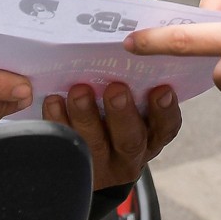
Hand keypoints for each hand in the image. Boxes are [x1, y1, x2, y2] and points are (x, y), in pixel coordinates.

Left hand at [42, 82, 181, 188]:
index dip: (165, 111)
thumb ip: (138, 92)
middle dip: (123, 113)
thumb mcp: (137, 115)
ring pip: (95, 144)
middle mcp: (129, 155)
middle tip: (116, 89)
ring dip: (87, 116)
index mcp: (151, 139)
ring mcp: (100, 164)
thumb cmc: (115, 124)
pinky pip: (64, 146)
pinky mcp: (72, 164)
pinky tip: (54, 102)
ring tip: (79, 92)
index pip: (166, 128)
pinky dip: (58, 122)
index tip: (162, 89)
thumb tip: (134, 51)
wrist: (89, 168)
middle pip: (130, 139)